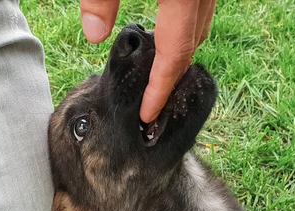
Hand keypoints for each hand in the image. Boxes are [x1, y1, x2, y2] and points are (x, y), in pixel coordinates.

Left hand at [80, 0, 215, 122]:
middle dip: (172, 77)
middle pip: (191, 46)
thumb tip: (95, 36)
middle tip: (149, 103)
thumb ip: (100, 1)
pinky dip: (184, 29)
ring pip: (200, 28)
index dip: (160, 90)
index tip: (147, 116)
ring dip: (180, 51)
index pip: (174, 55)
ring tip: (155, 73)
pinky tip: (162, 32)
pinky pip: (199, 12)